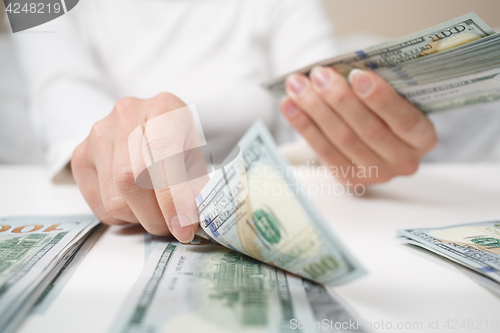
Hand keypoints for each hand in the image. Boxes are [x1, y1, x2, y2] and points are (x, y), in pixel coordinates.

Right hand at [72, 93, 206, 241]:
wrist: (149, 127)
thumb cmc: (178, 145)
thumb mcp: (197, 160)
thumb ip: (196, 189)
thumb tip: (189, 223)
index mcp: (164, 108)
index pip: (162, 152)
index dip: (172, 195)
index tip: (183, 226)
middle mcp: (127, 114)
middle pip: (132, 179)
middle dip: (156, 216)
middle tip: (172, 227)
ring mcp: (99, 133)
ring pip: (115, 199)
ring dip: (140, 218)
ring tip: (155, 209)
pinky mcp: (81, 156)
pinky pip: (100, 206)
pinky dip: (123, 218)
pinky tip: (135, 204)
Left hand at [281, 67, 437, 185]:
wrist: (373, 133)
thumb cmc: (383, 106)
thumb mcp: (393, 96)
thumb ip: (376, 87)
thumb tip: (342, 71)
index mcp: (423, 138)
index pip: (405, 121)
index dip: (380, 99)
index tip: (356, 75)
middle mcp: (404, 161)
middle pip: (368, 130)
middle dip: (339, 100)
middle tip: (319, 75)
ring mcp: (376, 174)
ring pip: (341, 139)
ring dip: (315, 109)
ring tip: (297, 85)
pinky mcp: (349, 178)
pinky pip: (323, 151)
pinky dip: (304, 126)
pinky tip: (289, 106)